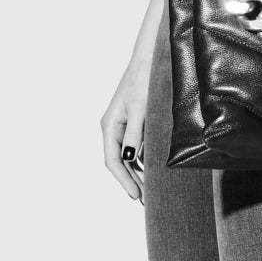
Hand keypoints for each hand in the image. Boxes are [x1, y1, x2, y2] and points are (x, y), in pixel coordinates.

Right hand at [100, 56, 151, 202]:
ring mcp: (123, 126)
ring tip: (150, 191)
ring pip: (128, 157)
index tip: (136, 195)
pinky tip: (151, 172)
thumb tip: (130, 158)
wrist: (149, 59)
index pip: (113, 160)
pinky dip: (142, 162)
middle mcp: (113, 128)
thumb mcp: (141, 109)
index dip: (124, 180)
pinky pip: (135, 149)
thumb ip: (135, 134)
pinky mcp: (134, 124)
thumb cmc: (144, 80)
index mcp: (110, 126)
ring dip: (138, 174)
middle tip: (146, 201)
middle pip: (120, 163)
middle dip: (132, 181)